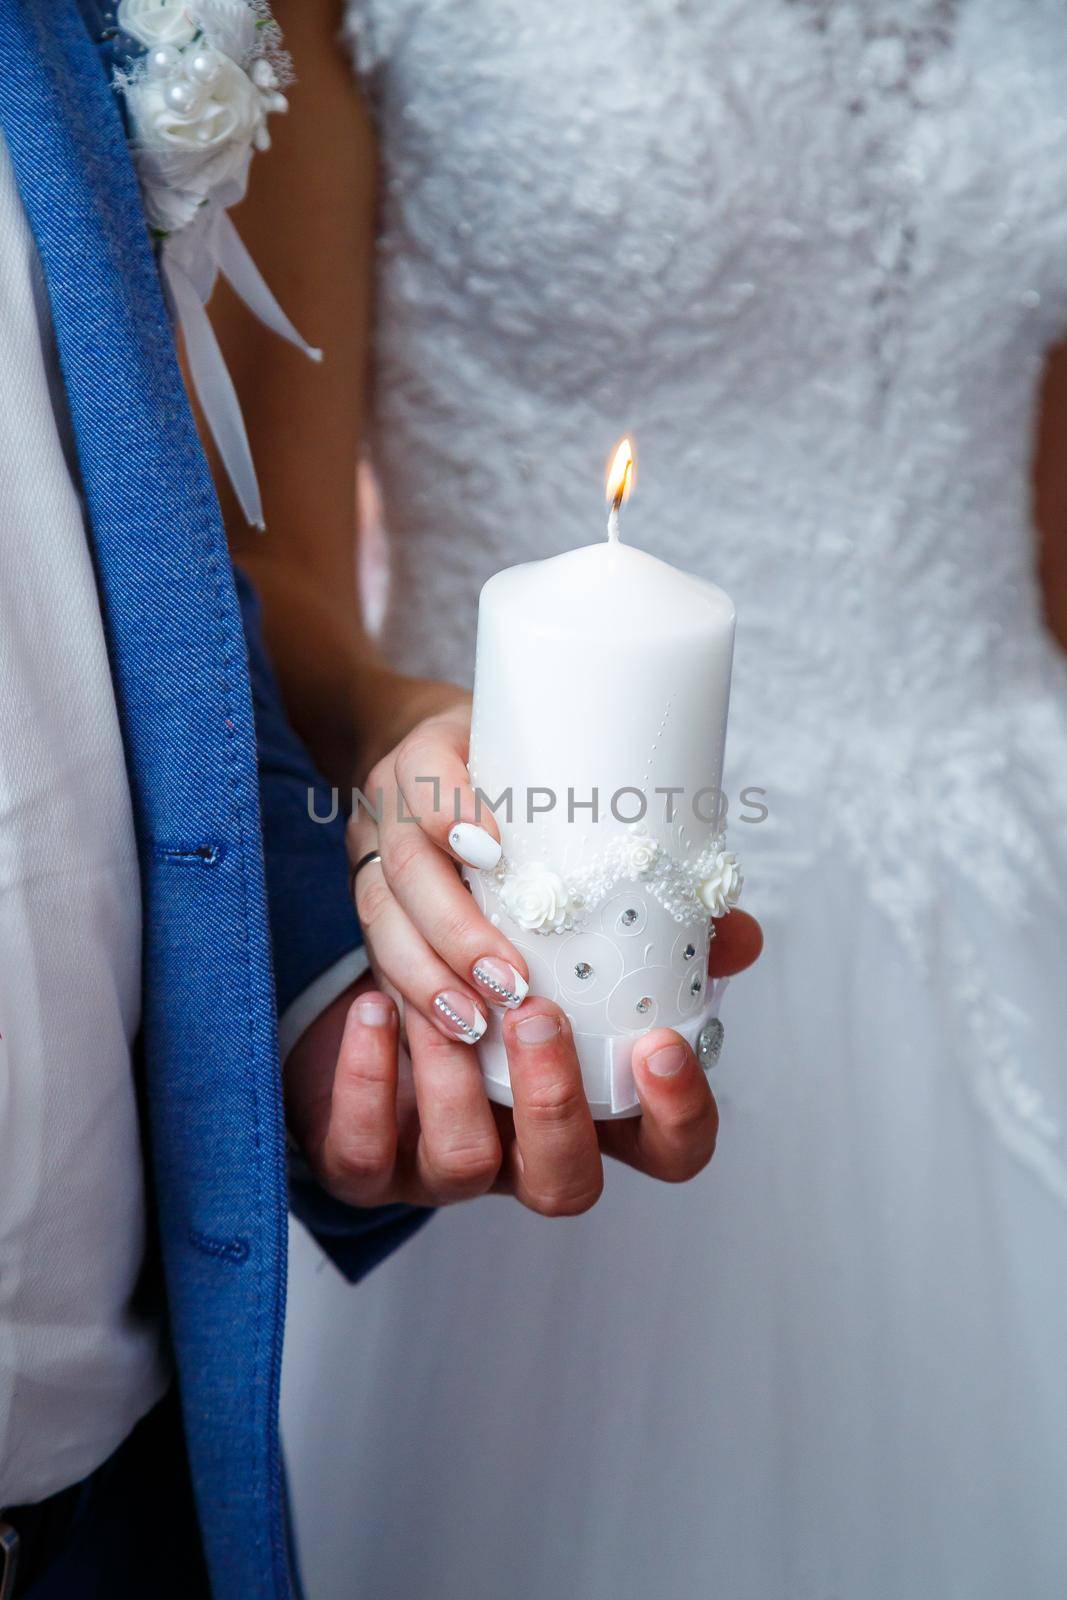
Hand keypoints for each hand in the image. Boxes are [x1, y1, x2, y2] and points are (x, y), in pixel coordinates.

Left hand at [285, 886, 761, 1216]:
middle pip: (566, 1185)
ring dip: (452, 1079)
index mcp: (596, 1109)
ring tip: (440, 1000)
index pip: (671, 1151)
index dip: (678, 1116)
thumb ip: (658, 927)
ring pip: (461, 1164)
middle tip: (535, 1014)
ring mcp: (444, 1164)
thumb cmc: (500, 944)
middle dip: (554, 1104)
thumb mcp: (576, 925)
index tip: (661, 1043)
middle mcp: (525, 1152)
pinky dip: (365, 1083)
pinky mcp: (367, 1157)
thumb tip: (731, 932)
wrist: (388, 939)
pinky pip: (362, 1156)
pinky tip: (373, 1011)